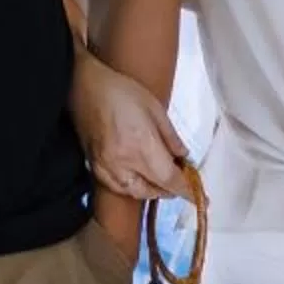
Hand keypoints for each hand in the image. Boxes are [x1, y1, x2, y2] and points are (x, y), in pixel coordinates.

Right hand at [71, 50, 187, 203]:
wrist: (83, 86)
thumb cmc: (122, 92)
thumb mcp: (156, 109)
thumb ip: (171, 137)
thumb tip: (183, 157)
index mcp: (142, 147)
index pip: (170, 179)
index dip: (186, 191)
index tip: (200, 198)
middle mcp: (123, 163)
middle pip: (152, 190)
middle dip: (169, 191)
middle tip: (181, 182)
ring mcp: (106, 167)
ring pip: (133, 192)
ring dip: (151, 191)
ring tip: (162, 182)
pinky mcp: (93, 165)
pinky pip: (115, 186)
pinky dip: (131, 188)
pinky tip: (138, 179)